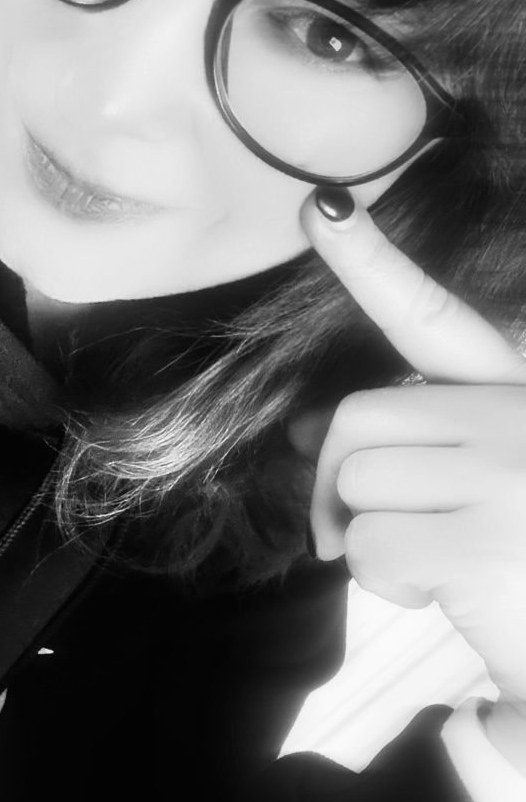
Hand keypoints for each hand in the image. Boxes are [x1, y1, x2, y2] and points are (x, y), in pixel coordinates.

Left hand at [291, 191, 525, 772]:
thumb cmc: (524, 562)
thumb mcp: (471, 487)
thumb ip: (404, 448)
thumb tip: (299, 431)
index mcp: (518, 394)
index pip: (433, 319)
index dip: (370, 259)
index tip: (323, 204)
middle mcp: (520, 419)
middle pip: (358, 419)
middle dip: (340, 480)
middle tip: (366, 528)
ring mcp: (509, 476)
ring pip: (357, 484)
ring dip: (372, 539)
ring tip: (439, 565)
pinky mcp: (485, 541)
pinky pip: (369, 546)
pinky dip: (384, 583)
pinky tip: (445, 597)